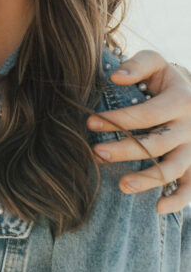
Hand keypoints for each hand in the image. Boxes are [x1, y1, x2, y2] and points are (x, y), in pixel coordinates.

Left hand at [89, 50, 190, 212]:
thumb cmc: (164, 81)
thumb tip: (116, 77)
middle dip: (125, 150)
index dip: (118, 120)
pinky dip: (178, 200)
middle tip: (96, 153)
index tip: (90, 123)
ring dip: (147, 179)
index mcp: (181, 100)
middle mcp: (190, 127)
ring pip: (173, 169)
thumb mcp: (155, 64)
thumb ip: (138, 65)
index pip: (146, 115)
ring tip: (121, 184)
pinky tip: (158, 208)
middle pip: (156, 144)